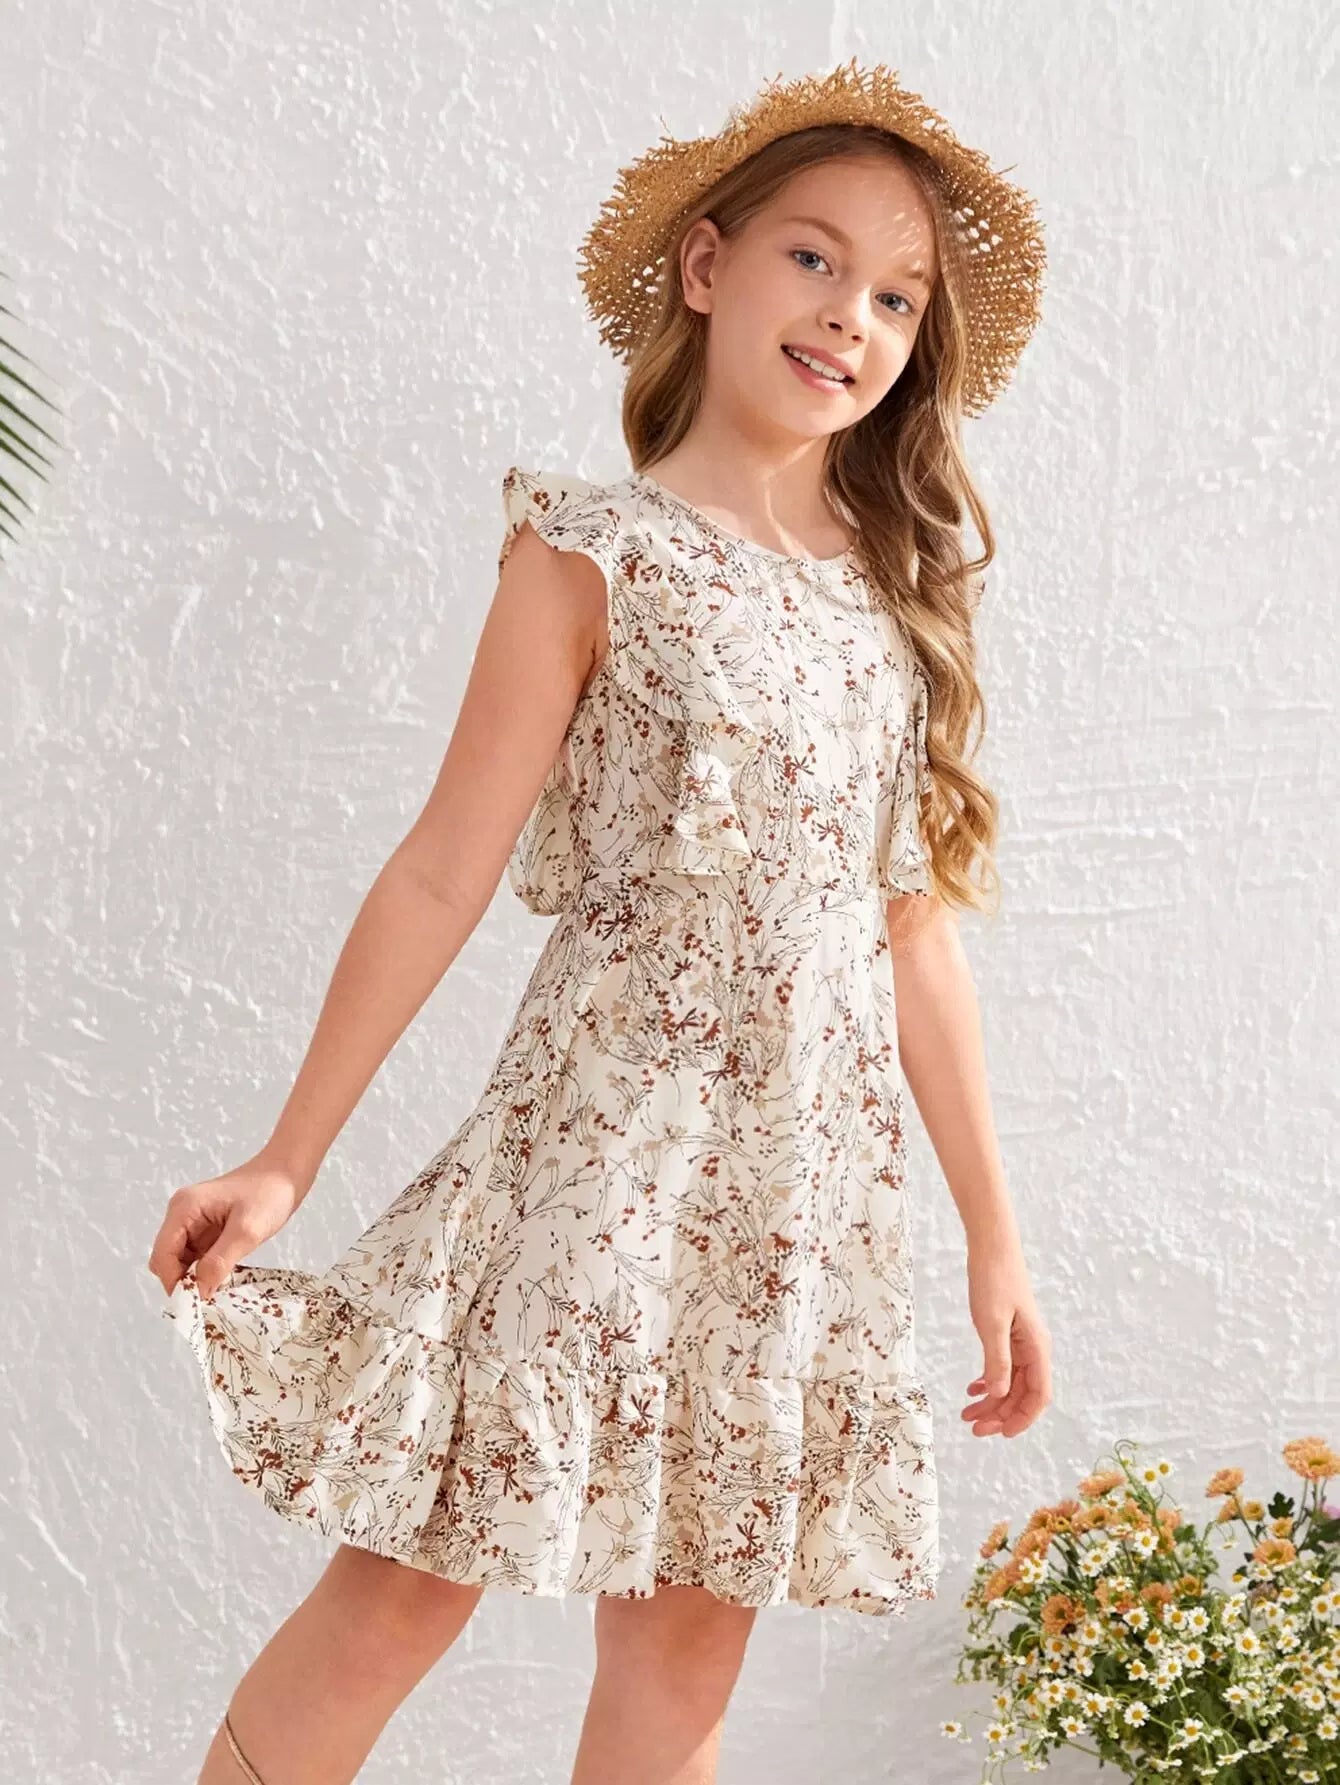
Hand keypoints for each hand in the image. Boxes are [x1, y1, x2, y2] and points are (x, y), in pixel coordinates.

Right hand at [146, 1152, 306, 1301]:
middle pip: (166, 1260)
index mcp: (184, 1209)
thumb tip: (198, 1293)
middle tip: (210, 1297)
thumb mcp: (247, 1231)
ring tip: (219, 1287)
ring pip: (180, 1261)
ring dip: (194, 1276)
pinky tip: (223, 1275)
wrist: (286, 1174)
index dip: (174, 1282)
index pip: (162, 1255)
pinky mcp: (205, 1228)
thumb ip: (219, 1262)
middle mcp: (181, 1214)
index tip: (196, 1303)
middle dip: (183, 1281)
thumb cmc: (269, 1194)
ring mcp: (192, 1221)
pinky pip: (196, 1256)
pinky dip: (204, 1269)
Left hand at [961, 1238, 1051, 1438]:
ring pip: (1010, 1382)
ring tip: (967, 1414)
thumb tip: (998, 1394)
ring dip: (992, 1400)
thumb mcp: (991, 1322)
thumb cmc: (993, 1280)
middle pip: (1022, 1393)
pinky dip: (989, 1380)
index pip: (1038, 1395)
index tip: (1001, 1434)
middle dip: (1000, 1414)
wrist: (992, 1247)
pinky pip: (1003, 1366)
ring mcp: (1021, 1340)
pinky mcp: (1008, 1332)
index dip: (1023, 1418)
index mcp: (1036, 1347)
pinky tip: (972, 1389)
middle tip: (973, 1428)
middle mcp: (1033, 1348)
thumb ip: (996, 1359)